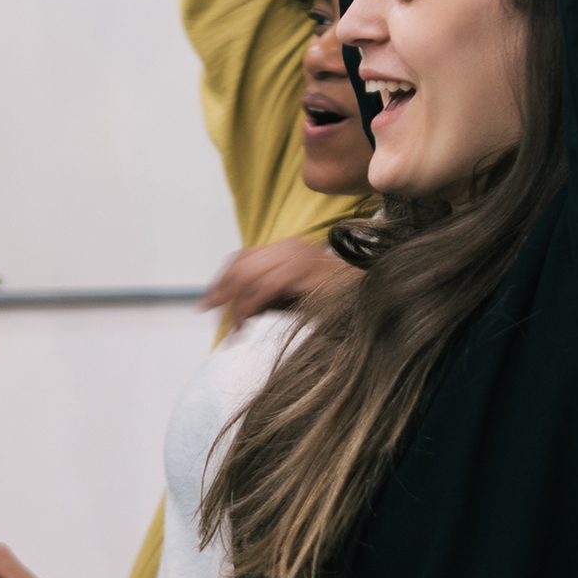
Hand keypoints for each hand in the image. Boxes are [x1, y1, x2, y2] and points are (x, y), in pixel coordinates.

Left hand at [201, 234, 352, 329]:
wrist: (369, 296)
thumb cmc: (334, 299)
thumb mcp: (292, 298)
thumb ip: (265, 299)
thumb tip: (237, 312)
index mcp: (285, 249)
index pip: (242, 259)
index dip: (221, 280)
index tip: (208, 303)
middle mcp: (288, 247)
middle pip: (240, 266)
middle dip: (222, 293)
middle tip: (214, 318)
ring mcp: (296, 256)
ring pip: (248, 276)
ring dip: (235, 306)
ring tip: (234, 329)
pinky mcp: (302, 270)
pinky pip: (264, 287)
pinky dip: (249, 307)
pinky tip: (246, 324)